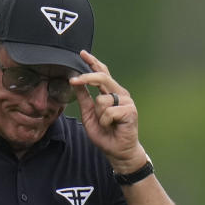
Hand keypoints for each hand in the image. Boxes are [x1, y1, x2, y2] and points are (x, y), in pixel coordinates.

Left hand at [69, 50, 147, 172]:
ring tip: (106, 124)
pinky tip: (112, 127)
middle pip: (102, 78)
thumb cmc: (105, 134)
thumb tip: (75, 82)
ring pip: (102, 99)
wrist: (118, 151)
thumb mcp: (88, 115)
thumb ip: (84, 98)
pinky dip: (105, 122)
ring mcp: (126, 101)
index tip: (82, 54)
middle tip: (74, 80)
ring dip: (98, 115)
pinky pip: (108, 111)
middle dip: (86, 77)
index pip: (102, 73)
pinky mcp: (130, 111)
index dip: (93, 63)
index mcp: (110, 92)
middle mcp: (120, 93)